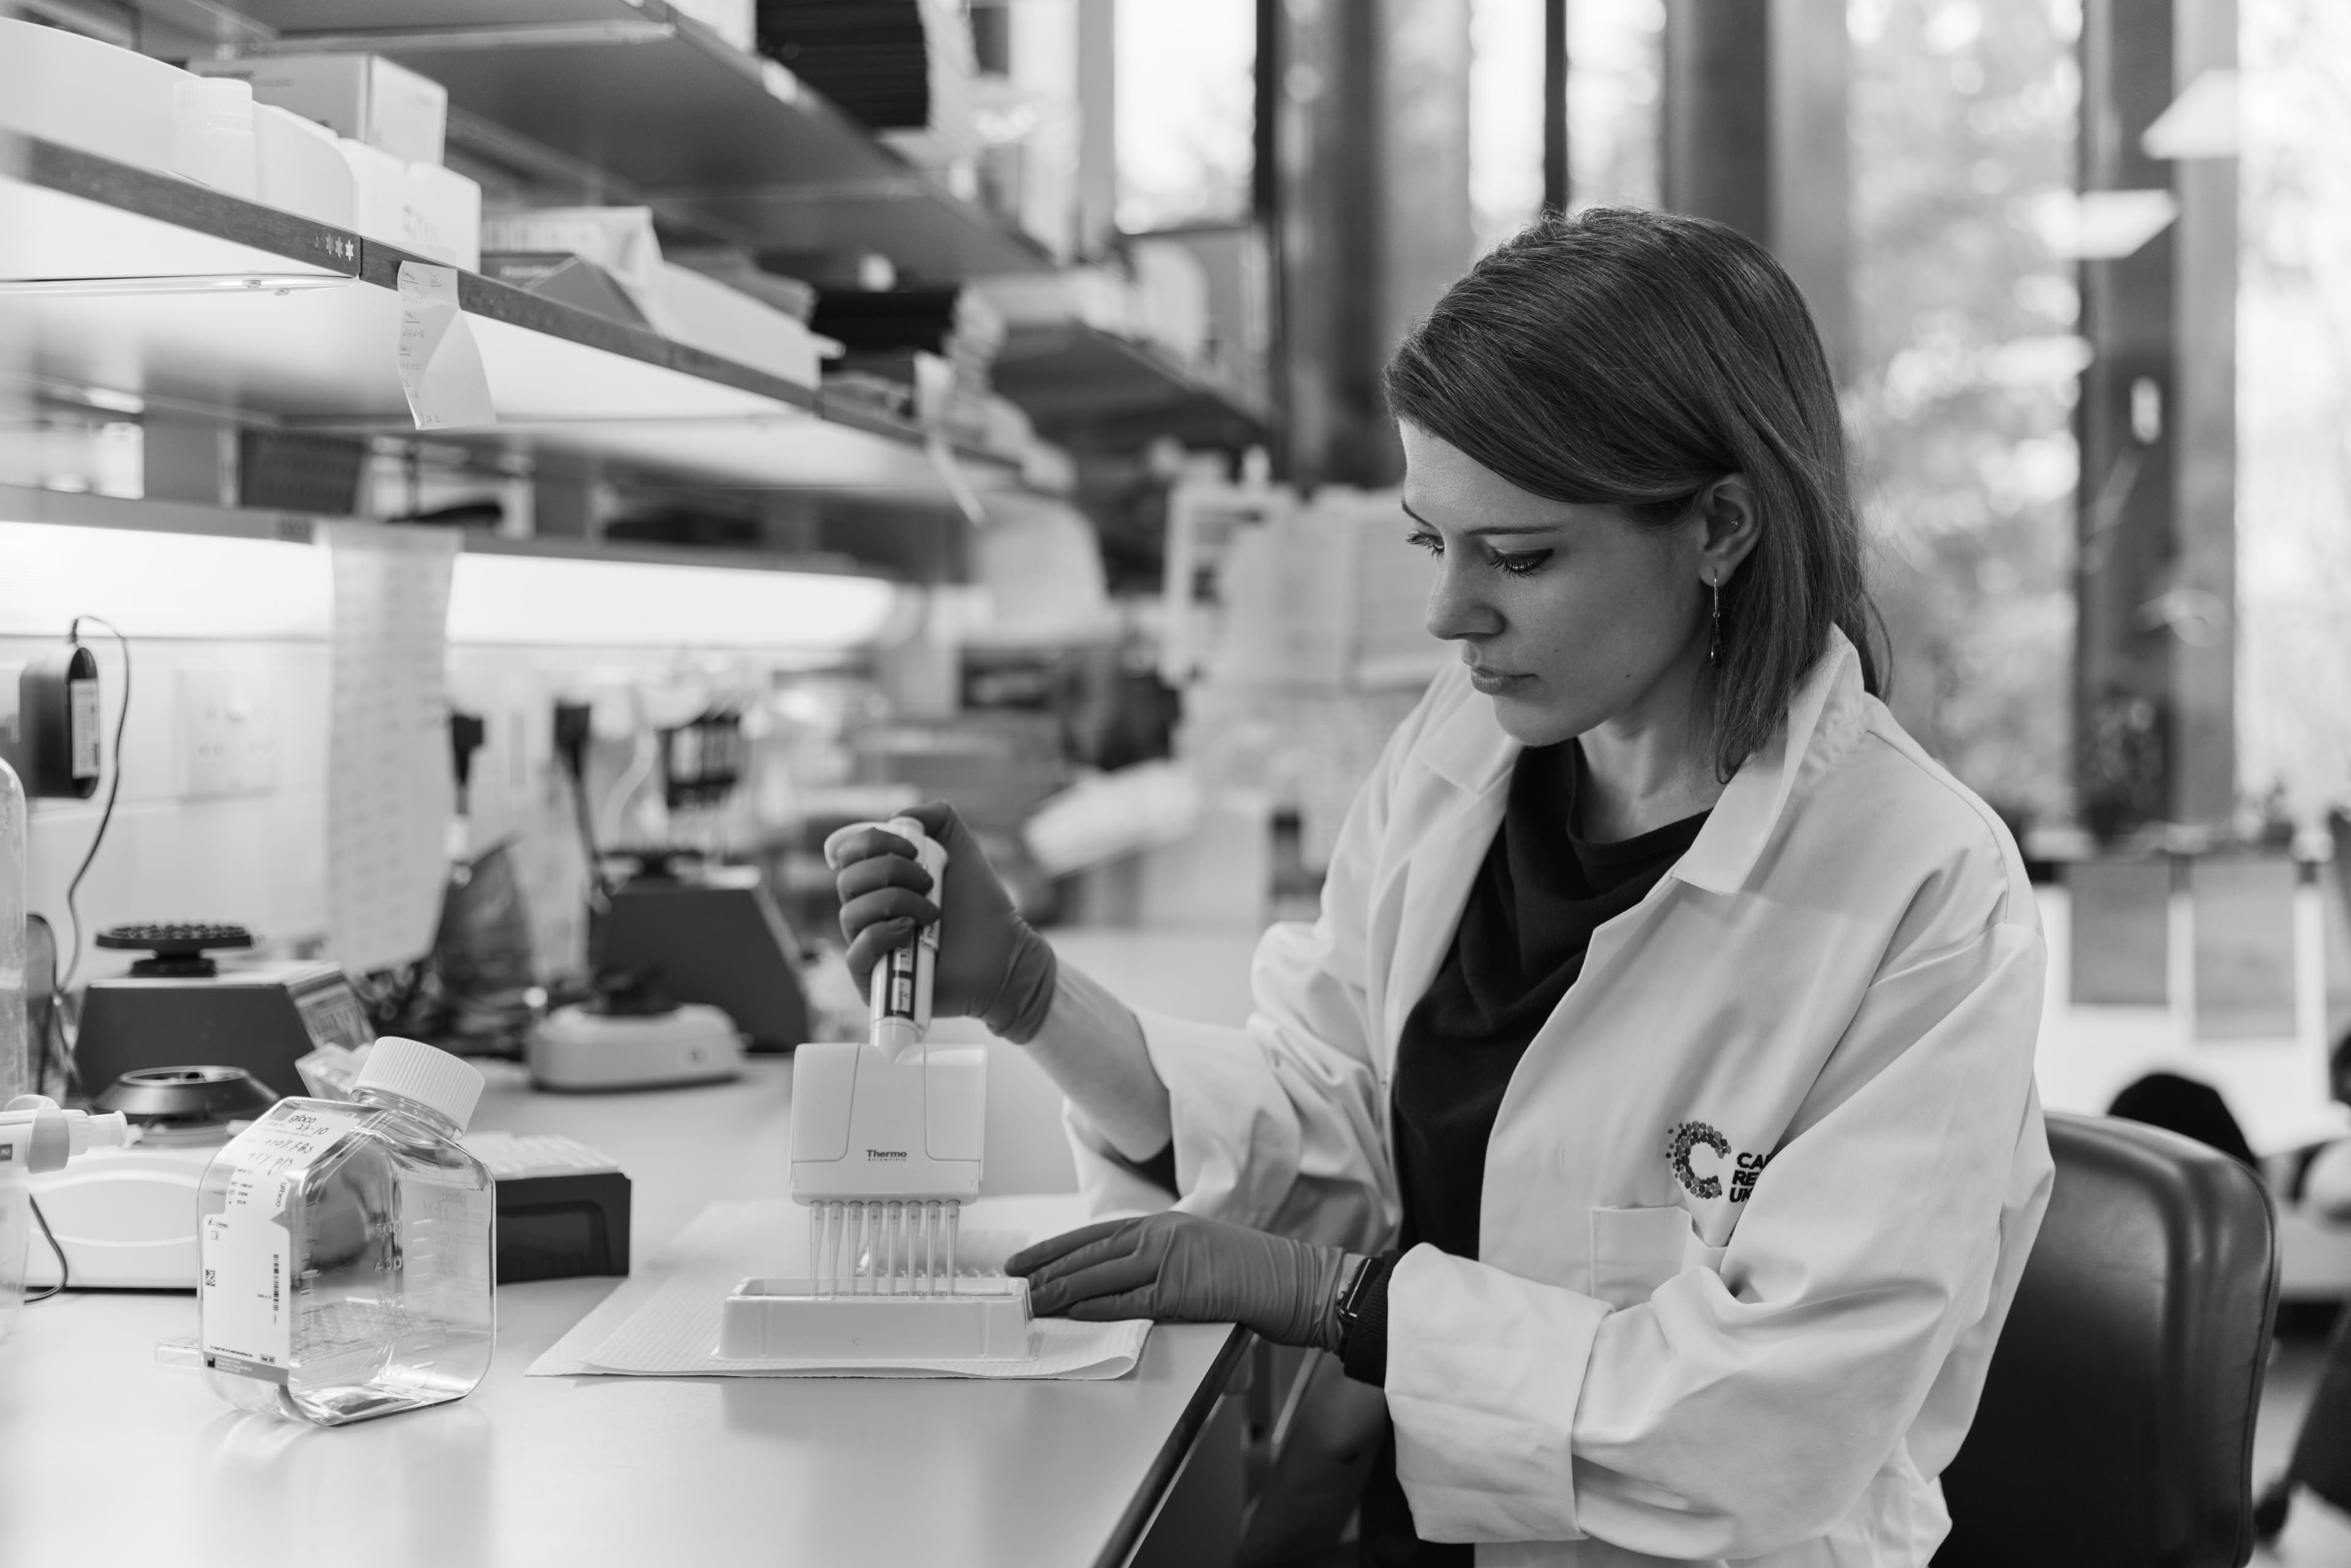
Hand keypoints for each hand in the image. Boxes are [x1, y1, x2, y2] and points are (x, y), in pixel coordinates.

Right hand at [826, 801, 1057, 1041]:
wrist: (1004, 952)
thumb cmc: (980, 905)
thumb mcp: (961, 848)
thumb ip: (937, 817)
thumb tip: (899, 816)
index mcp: (878, 881)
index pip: (847, 853)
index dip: (871, 842)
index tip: (913, 848)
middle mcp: (868, 912)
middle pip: (847, 880)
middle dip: (890, 871)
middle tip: (930, 882)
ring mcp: (869, 947)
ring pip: (850, 914)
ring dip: (896, 903)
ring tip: (933, 912)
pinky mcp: (874, 981)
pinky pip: (855, 954)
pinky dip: (882, 935)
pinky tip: (912, 932)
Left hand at [1007, 1211, 1352, 1351]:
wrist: (1296, 1280)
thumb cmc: (1251, 1273)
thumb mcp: (1197, 1254)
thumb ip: (1158, 1263)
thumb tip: (1116, 1284)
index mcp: (1164, 1224)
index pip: (1094, 1235)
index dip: (1053, 1249)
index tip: (1021, 1261)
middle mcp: (1162, 1234)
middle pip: (1089, 1252)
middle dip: (1045, 1269)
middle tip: (1011, 1284)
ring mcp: (1172, 1259)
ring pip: (1100, 1275)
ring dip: (1060, 1290)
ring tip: (1028, 1302)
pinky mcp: (1183, 1288)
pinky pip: (1128, 1301)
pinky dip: (1095, 1308)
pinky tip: (1070, 1313)